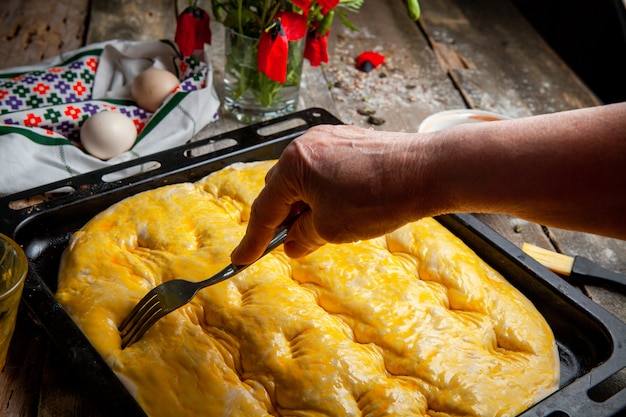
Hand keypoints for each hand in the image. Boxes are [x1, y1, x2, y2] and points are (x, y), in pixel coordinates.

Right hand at [230, 124, 429, 263]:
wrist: (427, 171)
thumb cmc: (378, 199)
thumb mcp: (331, 229)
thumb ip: (303, 237)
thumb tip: (290, 244)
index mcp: (293, 164)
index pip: (264, 210)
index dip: (252, 241)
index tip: (240, 260)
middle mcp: (305, 145)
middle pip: (281, 190)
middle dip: (282, 220)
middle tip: (289, 245)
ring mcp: (328, 139)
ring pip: (303, 180)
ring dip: (305, 206)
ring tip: (322, 229)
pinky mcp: (348, 141)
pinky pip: (323, 170)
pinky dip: (322, 193)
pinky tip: (338, 209)